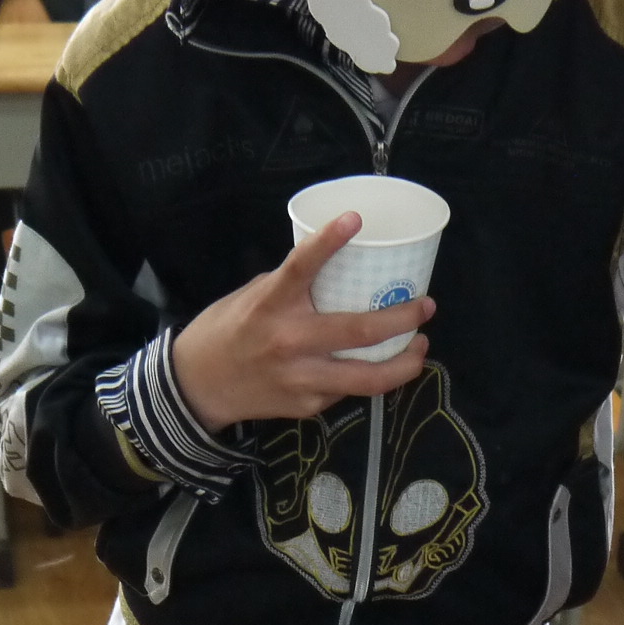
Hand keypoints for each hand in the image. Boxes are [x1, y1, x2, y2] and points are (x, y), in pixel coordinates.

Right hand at [169, 214, 433, 428]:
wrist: (197, 386)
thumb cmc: (227, 331)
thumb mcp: (253, 296)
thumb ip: (292, 286)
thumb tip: (335, 270)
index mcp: (271, 304)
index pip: (301, 266)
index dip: (328, 241)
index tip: (355, 218)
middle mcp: (289, 341)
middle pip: (360, 331)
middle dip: (404, 319)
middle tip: (426, 307)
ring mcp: (301, 378)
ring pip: (368, 378)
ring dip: (404, 363)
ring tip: (419, 348)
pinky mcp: (307, 406)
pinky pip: (346, 390)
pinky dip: (364, 377)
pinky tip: (373, 368)